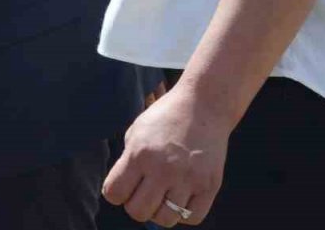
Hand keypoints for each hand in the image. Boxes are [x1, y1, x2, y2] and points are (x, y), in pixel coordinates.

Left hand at [102, 88, 229, 226]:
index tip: (123, 185)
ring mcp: (189, 179)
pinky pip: (193, 218)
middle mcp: (163, 169)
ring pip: (166, 219)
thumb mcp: (135, 133)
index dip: (114, 193)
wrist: (203, 106)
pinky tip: (180, 198)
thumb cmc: (164, 118)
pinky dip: (184, 215)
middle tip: (142, 192)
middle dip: (135, 205)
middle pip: (138, 212)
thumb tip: (123, 193)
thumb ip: (127, 163)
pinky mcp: (210, 185)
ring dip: (159, 212)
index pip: (114, 193)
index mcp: (139, 154)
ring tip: (162, 196)